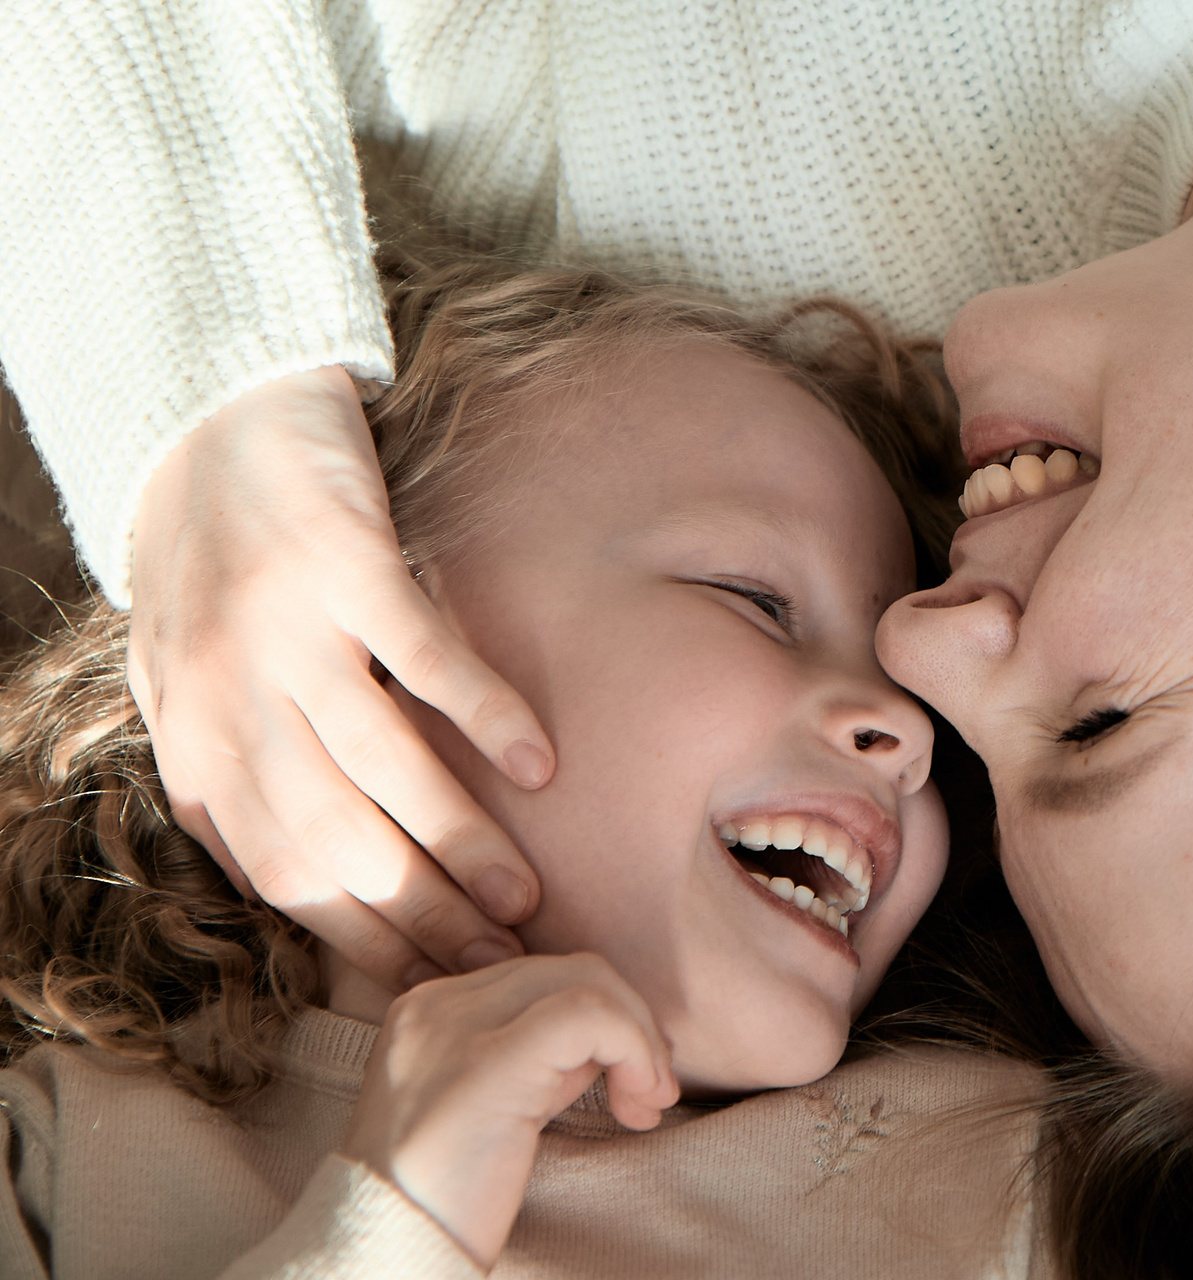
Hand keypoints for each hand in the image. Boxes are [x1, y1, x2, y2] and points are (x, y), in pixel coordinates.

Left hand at [128, 366, 553, 987]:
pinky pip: (421, 658)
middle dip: (421, 917)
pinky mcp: (339, 564)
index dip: (366, 943)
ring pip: (380, 768)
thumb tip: (308, 873)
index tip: (440, 988)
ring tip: (524, 898)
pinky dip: (484, 714)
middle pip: (337, 842)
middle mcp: (233, 702)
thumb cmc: (212, 562)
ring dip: (458, 841)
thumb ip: (239, 772)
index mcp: (198, 745)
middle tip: (500, 965)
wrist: (199, 419)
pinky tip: (540, 765)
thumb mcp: (193, 684)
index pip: (288, 877)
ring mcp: (285, 633)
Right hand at [342, 953, 678, 1266]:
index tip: (632, 1081)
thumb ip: (544, 1056)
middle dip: (633, 1025)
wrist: (388, 1254)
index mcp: (432, 1007)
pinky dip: (633, 1049)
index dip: (607, 1018)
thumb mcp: (498, 1103)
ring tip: (646, 1106)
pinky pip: (588, 1016)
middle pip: (574, 969)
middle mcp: (435, 1004)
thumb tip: (617, 1034)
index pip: (548, 974)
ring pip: (588, 982)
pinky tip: (637, 1104)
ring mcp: (454, 1028)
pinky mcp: (485, 1064)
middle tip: (650, 1096)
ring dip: (641, 1040)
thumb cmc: (449, 1196)